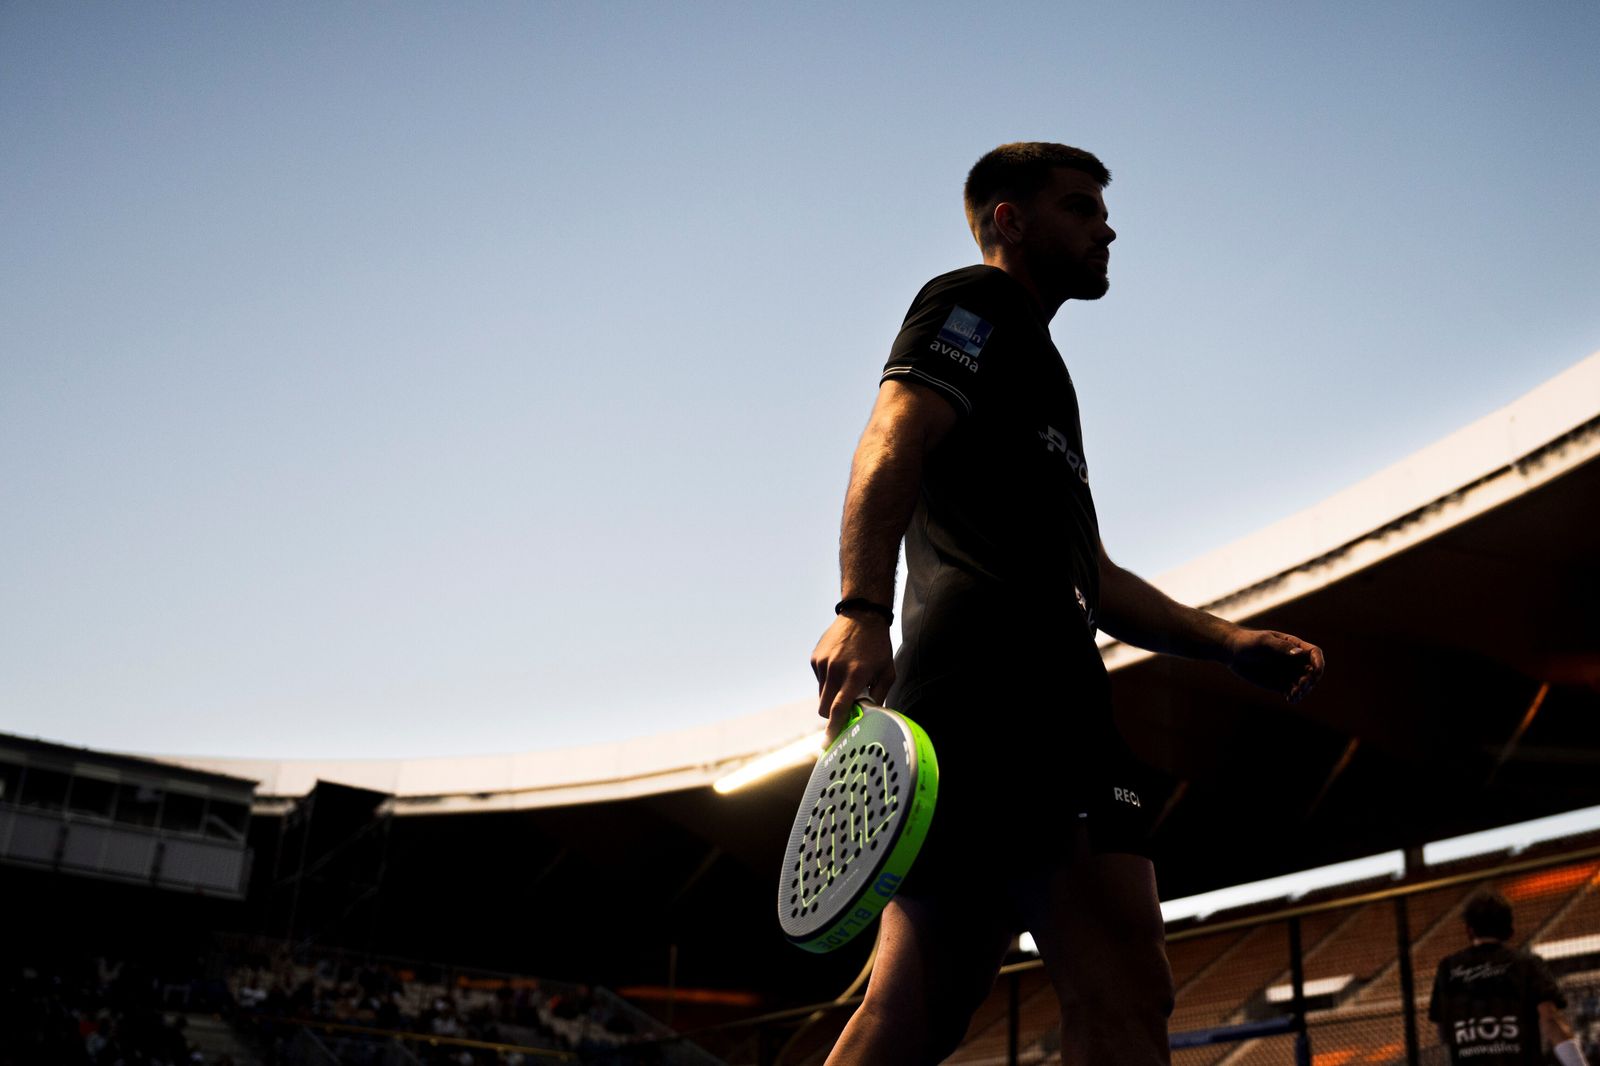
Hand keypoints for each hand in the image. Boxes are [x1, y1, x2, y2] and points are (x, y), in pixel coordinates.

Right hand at [810, 614, 894, 740]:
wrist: (862, 615)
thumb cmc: (878, 646)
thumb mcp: (887, 672)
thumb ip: (878, 696)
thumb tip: (872, 717)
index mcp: (855, 675)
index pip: (839, 708)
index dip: (833, 727)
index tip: (828, 742)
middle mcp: (835, 670)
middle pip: (824, 707)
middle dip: (832, 714)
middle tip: (846, 706)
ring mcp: (823, 663)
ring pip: (821, 694)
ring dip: (832, 695)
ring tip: (847, 678)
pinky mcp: (815, 658)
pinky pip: (819, 680)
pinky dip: (828, 680)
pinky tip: (840, 665)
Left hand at [1226, 628, 1324, 703]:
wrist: (1232, 652)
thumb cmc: (1248, 641)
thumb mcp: (1263, 642)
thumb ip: (1280, 647)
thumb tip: (1299, 653)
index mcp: (1294, 645)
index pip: (1314, 654)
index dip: (1318, 663)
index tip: (1315, 672)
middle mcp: (1294, 660)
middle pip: (1311, 671)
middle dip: (1309, 680)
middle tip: (1300, 685)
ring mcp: (1288, 672)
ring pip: (1303, 684)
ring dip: (1303, 690)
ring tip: (1294, 694)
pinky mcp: (1280, 683)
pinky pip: (1292, 691)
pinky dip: (1294, 696)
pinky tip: (1290, 698)